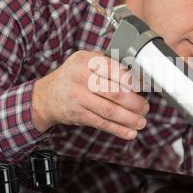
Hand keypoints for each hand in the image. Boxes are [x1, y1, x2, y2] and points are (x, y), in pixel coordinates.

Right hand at [32, 51, 149, 139]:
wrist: (47, 96)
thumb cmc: (72, 76)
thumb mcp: (85, 61)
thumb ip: (107, 64)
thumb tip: (137, 74)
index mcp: (87, 60)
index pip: (115, 69)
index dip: (133, 80)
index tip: (146, 86)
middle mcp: (82, 77)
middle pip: (115, 92)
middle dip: (135, 102)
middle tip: (145, 107)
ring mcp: (79, 97)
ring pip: (110, 110)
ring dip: (129, 118)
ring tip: (141, 121)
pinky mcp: (78, 115)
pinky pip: (102, 123)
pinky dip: (118, 129)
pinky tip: (130, 132)